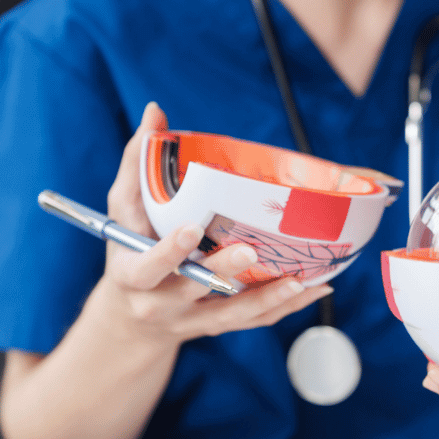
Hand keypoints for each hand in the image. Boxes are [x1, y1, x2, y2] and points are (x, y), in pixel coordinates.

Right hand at [98, 102, 332, 343]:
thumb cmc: (129, 250)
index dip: (168, 251)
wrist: (132, 319)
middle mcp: (161, 304)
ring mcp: (192, 320)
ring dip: (268, 298)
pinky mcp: (218, 327)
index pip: (148, 266)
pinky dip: (285, 307)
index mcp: (133, 276)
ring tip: (300, 279)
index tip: (191, 229)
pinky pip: (254, 321)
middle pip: (194, 290)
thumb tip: (155, 111)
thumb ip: (137, 162)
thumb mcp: (123, 210)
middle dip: (222, 271)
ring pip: (233, 314)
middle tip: (249, 249)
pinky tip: (314, 289)